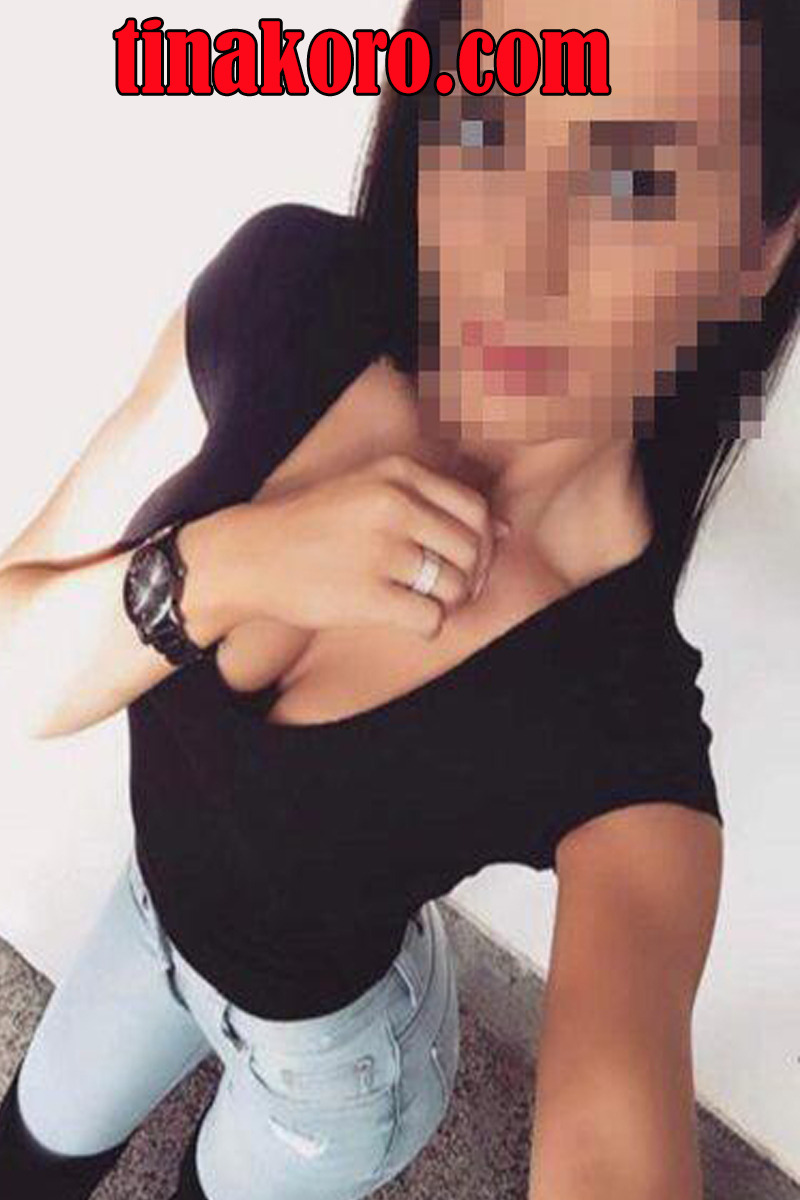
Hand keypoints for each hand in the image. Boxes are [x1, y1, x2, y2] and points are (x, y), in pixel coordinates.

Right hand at [229, 453, 510, 639]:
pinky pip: (431, 619)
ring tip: (422, 603)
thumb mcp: (371, 490)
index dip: (484, 543)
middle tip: (449, 591)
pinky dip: (427, 626)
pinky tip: (404, 619)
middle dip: (471, 578)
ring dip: (449, 604)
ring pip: (457, 587)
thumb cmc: (316, 526)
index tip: (468, 563)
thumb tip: (506, 530)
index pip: (476, 510)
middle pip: (473, 550)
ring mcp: (379, 551)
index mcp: (398, 474)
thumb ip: (435, 502)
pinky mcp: (366, 595)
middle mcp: (393, 506)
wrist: (249, 555)